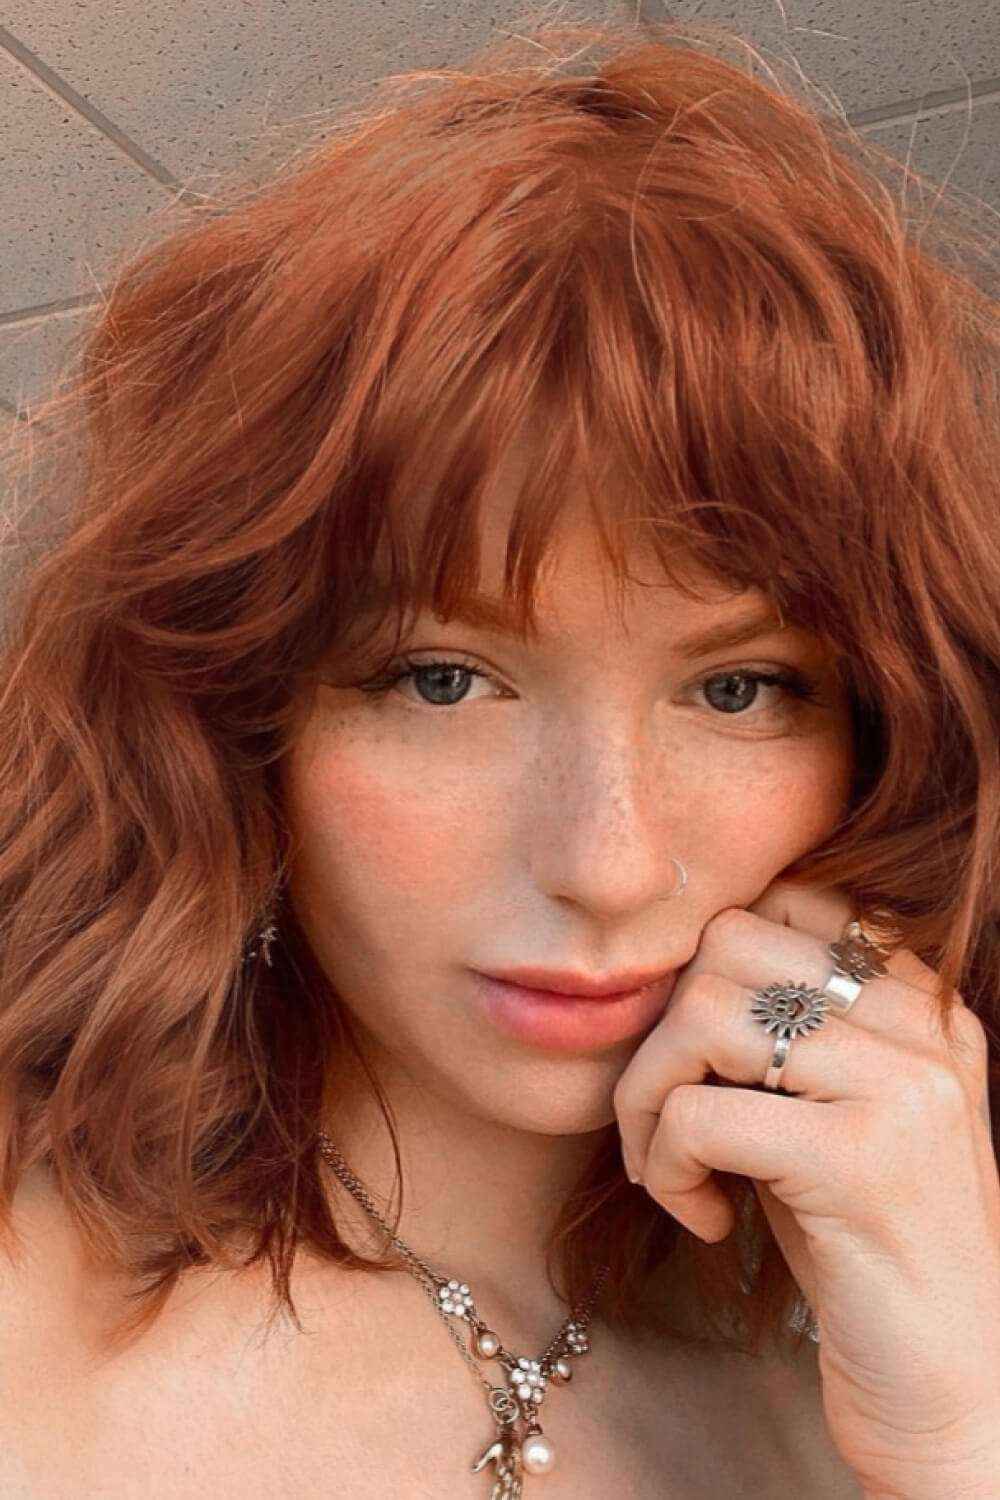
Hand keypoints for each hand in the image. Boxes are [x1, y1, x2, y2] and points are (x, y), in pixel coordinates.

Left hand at [612, 879, 999, 1498]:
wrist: (952, 1395)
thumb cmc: (863, 1250)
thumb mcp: (829, 1114)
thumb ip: (784, 1030)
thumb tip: (663, 964)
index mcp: (924, 1004)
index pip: (789, 897)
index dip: (711, 966)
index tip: (699, 1058)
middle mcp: (925, 1026)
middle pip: (728, 943)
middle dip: (663, 1031)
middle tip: (664, 1118)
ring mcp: (902, 1086)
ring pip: (701, 1015)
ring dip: (648, 1097)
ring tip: (672, 1167)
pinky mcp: (862, 1158)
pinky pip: (698, 1113)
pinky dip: (663, 1165)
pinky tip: (703, 1218)